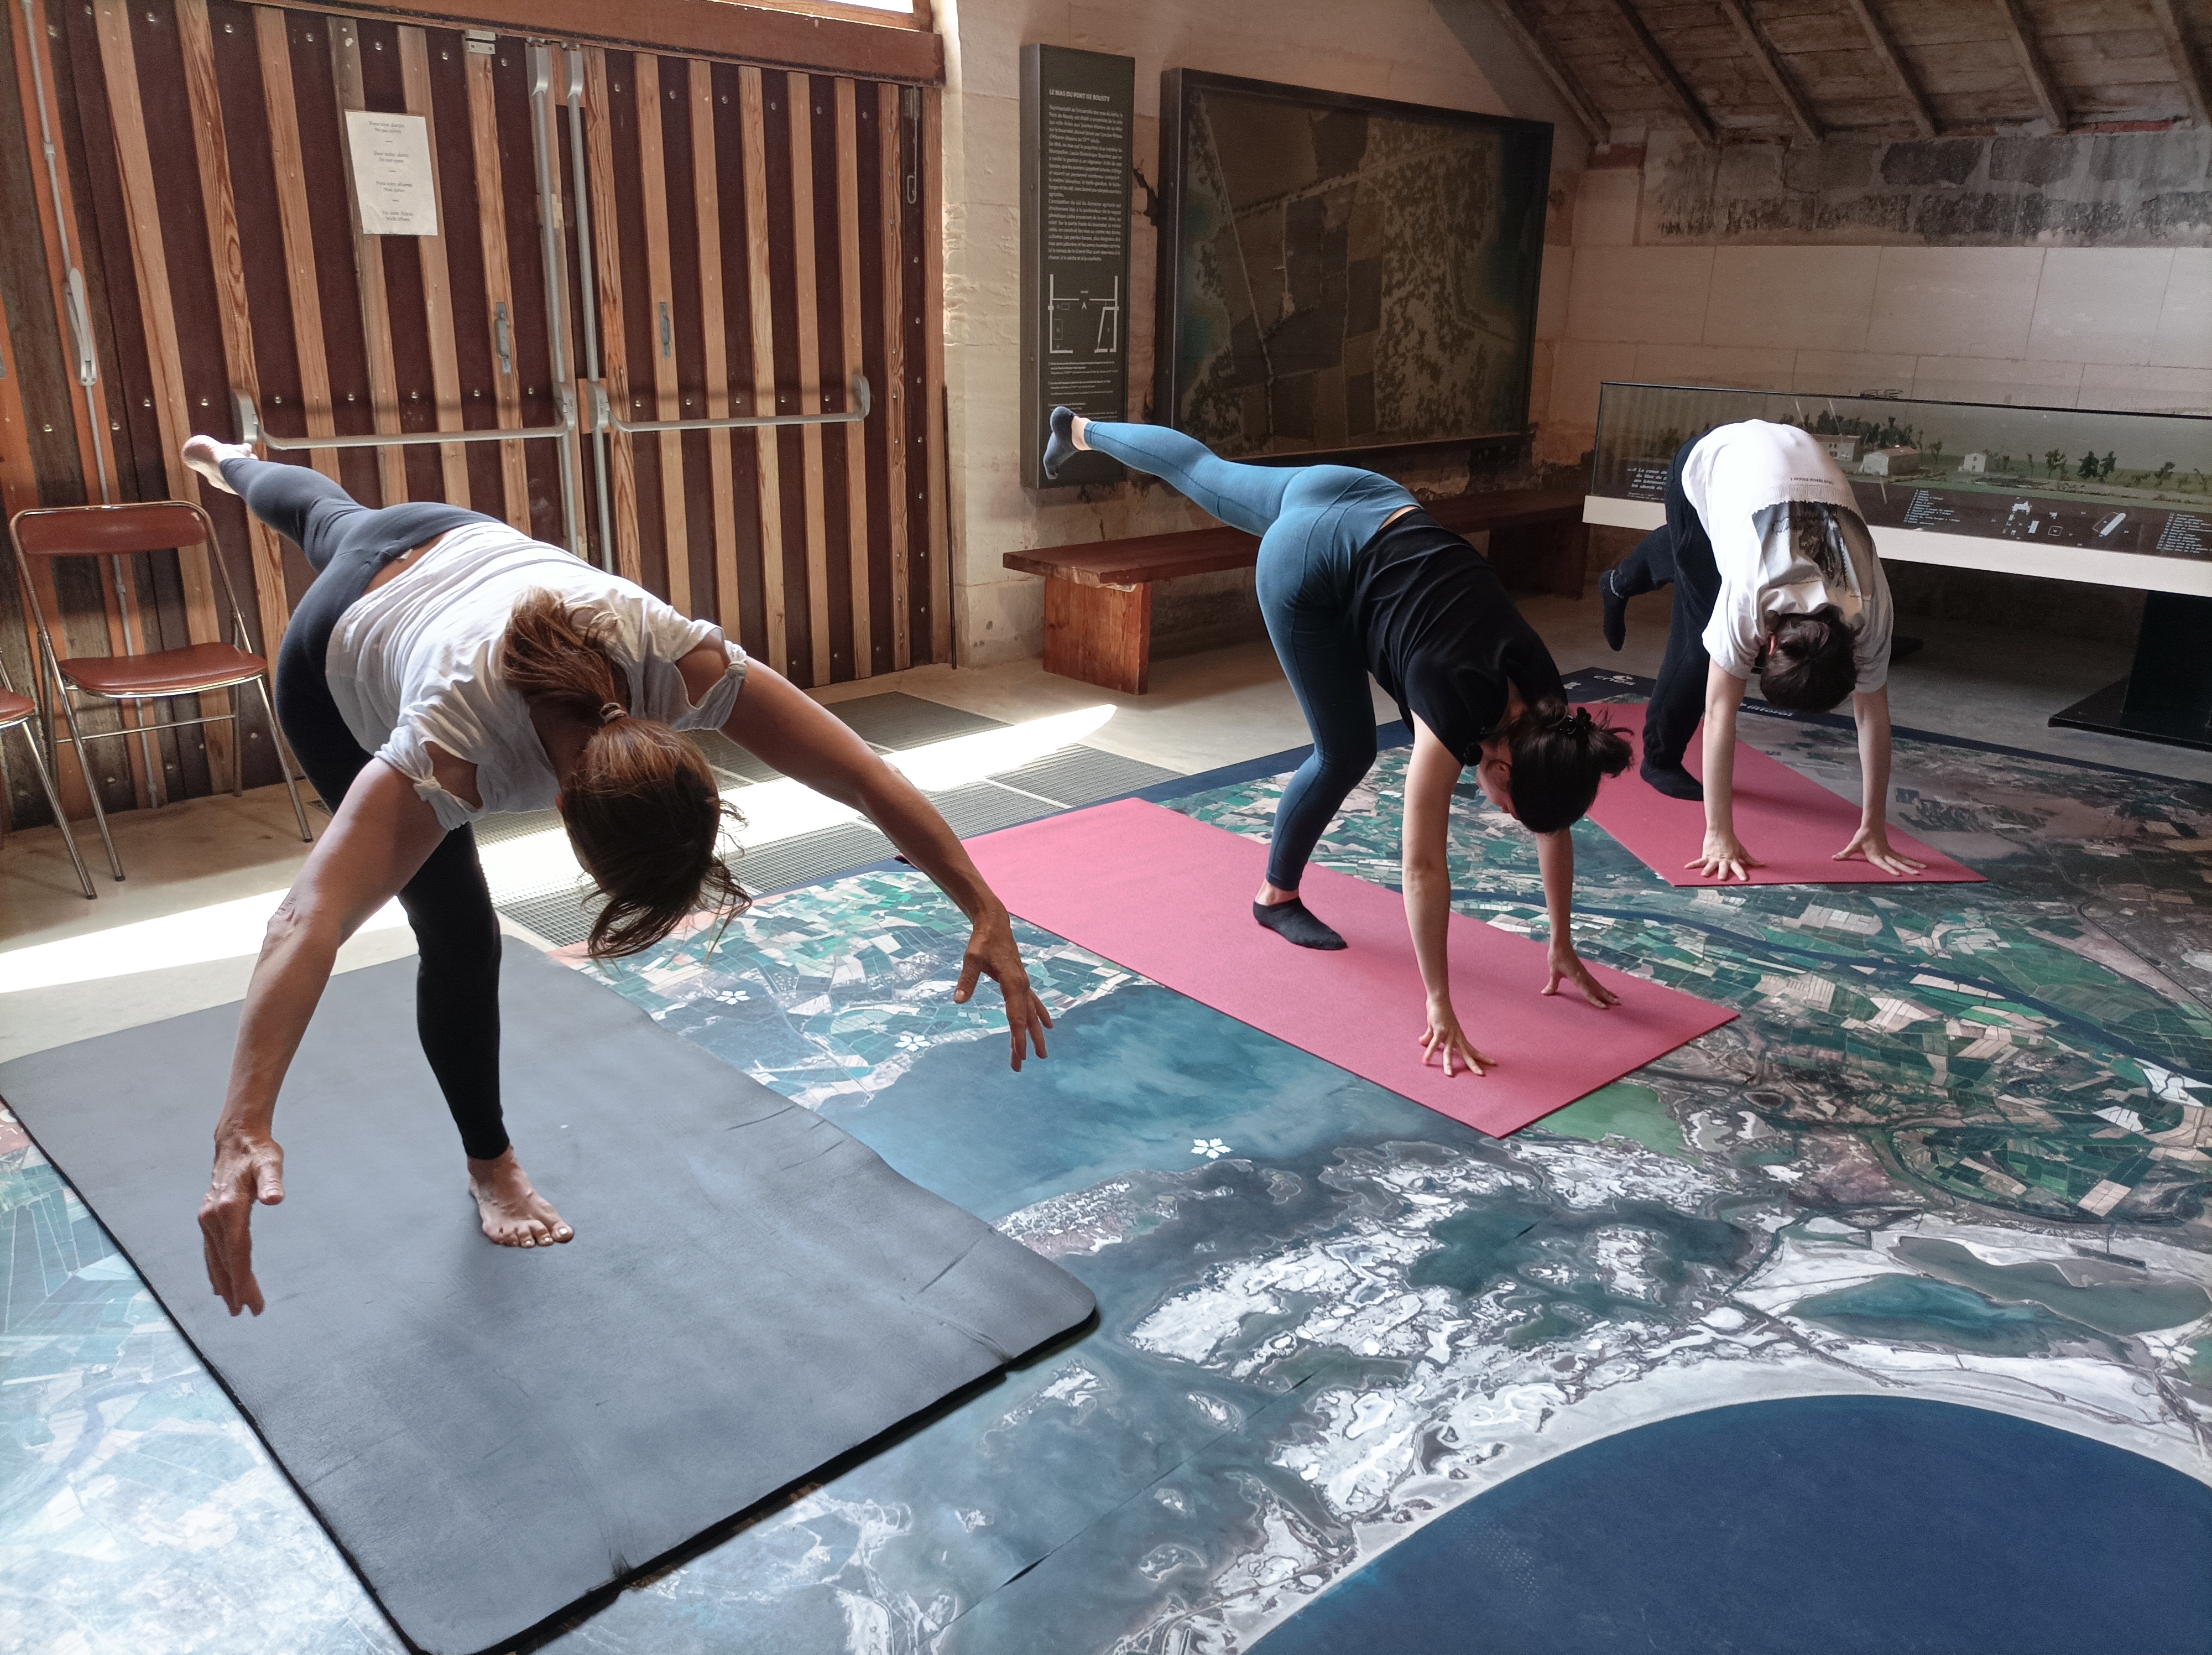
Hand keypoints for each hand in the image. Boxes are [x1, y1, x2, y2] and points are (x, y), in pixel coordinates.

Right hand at [200, 1133, 284, 1316]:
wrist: (236, 1140)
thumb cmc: (258, 1153)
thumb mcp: (271, 1163)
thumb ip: (272, 1181)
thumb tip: (275, 1198)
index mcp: (229, 1208)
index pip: (237, 1252)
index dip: (243, 1279)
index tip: (251, 1301)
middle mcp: (212, 1217)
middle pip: (225, 1260)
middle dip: (235, 1288)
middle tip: (247, 1312)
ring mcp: (207, 1219)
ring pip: (215, 1259)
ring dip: (224, 1283)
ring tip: (234, 1306)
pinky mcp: (208, 1219)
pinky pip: (211, 1250)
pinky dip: (215, 1269)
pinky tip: (220, 1286)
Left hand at [954, 904, 1052, 1069]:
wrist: (995, 924)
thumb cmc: (982, 941)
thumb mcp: (971, 958)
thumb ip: (967, 979)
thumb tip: (958, 1000)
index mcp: (1012, 982)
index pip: (1016, 1015)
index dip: (1019, 1037)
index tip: (1021, 1055)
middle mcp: (1022, 985)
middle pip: (1026, 1019)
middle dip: (1026, 1043)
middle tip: (1021, 1065)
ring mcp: (1024, 984)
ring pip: (1032, 1014)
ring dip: (1035, 1034)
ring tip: (1041, 1055)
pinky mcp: (1022, 982)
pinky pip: (1034, 1003)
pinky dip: (1041, 1015)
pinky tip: (1048, 1026)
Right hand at [1416, 997, 1494, 1076]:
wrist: (1439, 999)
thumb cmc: (1439, 1013)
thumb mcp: (1435, 1028)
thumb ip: (1429, 1037)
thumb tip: (1421, 1042)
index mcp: (1458, 1037)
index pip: (1472, 1050)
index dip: (1481, 1057)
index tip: (1493, 1063)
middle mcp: (1456, 1037)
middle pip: (1466, 1054)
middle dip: (1473, 1065)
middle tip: (1481, 1074)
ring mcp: (1448, 1033)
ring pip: (1449, 1052)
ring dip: (1448, 1064)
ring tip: (1449, 1075)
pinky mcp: (1439, 1029)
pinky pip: (1434, 1042)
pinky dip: (1430, 1051)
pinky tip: (1426, 1060)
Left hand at [1544, 942, 1619, 1007]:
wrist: (1561, 944)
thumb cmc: (1557, 957)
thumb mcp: (1554, 972)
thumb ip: (1552, 984)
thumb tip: (1545, 993)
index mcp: (1578, 978)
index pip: (1588, 992)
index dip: (1596, 1001)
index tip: (1605, 1007)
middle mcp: (1584, 976)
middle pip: (1598, 989)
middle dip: (1607, 997)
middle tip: (1618, 1004)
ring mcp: (1585, 973)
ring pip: (1598, 985)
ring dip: (1606, 992)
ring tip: (1616, 998)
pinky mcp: (1583, 971)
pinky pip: (1594, 981)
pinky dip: (1600, 987)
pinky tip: (1603, 989)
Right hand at [1688, 829, 1762, 881]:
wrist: (1720, 831)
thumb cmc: (1732, 842)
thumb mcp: (1742, 851)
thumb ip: (1750, 860)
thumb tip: (1762, 865)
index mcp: (1732, 860)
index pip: (1738, 868)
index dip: (1741, 873)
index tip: (1744, 879)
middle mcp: (1723, 860)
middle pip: (1723, 868)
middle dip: (1722, 872)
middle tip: (1721, 878)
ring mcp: (1714, 858)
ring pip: (1710, 865)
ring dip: (1707, 870)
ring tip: (1704, 875)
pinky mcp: (1706, 855)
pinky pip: (1699, 861)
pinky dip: (1692, 864)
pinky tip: (1686, 867)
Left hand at [1834, 824, 1925, 876]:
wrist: (1871, 825)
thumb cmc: (1862, 836)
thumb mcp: (1853, 846)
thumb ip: (1844, 853)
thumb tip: (1834, 858)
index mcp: (1876, 856)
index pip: (1884, 865)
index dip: (1891, 870)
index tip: (1899, 875)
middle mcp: (1885, 855)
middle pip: (1898, 863)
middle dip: (1907, 869)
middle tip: (1917, 874)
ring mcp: (1889, 853)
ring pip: (1903, 860)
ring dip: (1913, 864)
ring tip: (1923, 869)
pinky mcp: (1891, 851)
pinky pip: (1902, 857)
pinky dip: (1910, 860)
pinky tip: (1918, 863)